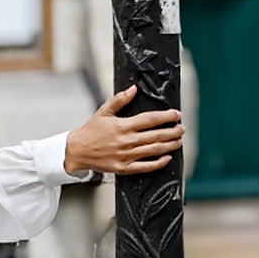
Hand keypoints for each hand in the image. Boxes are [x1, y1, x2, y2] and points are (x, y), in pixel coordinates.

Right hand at [64, 85, 182, 174]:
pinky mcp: (124, 168)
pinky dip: (158, 163)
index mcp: (123, 125)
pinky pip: (145, 166)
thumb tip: (133, 89)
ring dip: (169, 145)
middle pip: (156, 135)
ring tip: (178, 141)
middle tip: (181, 128)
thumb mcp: (103, 111)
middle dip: (173, 131)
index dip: (166, 116)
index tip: (176, 115)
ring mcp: (126, 155)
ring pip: (154, 150)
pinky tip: (167, 158)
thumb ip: (119, 100)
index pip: (151, 119)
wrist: (77, 151)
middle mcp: (127, 141)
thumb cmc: (90, 131)